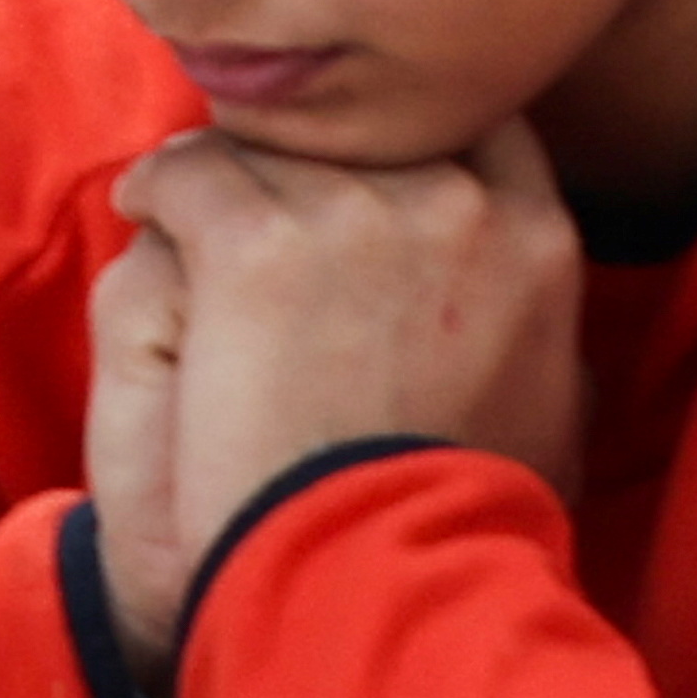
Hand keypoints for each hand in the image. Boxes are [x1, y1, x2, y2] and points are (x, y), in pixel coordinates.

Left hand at [87, 116, 584, 677]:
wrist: (379, 576)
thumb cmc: (463, 522)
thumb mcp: (553, 420)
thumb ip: (544, 339)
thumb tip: (547, 318)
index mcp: (535, 240)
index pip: (470, 121)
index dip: (399, 136)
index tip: (350, 166)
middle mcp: (453, 205)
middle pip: (359, 126)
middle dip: (305, 151)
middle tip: (254, 187)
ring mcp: (352, 217)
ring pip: (266, 144)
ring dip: (223, 173)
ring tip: (181, 207)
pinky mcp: (256, 246)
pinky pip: (189, 177)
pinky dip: (158, 190)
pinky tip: (143, 213)